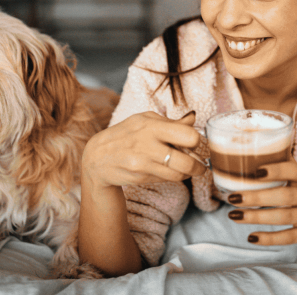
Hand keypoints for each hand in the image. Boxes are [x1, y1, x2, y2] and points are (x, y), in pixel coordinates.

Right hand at [82, 111, 206, 188]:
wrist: (97, 157)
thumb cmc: (125, 134)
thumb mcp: (145, 120)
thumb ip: (171, 122)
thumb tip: (193, 118)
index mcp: (152, 126)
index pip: (189, 136)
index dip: (196, 141)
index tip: (193, 143)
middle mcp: (147, 145)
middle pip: (188, 162)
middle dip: (198, 165)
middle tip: (200, 164)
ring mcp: (143, 163)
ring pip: (179, 174)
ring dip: (188, 173)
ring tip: (187, 168)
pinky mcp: (140, 178)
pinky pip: (167, 180)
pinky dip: (174, 177)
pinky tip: (170, 170)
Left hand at [226, 160, 296, 247]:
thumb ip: (286, 164)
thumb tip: (259, 144)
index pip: (293, 170)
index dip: (275, 170)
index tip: (256, 171)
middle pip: (283, 195)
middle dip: (256, 197)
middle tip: (233, 197)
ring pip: (283, 216)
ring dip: (257, 217)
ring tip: (234, 215)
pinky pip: (289, 237)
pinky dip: (270, 239)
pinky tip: (251, 237)